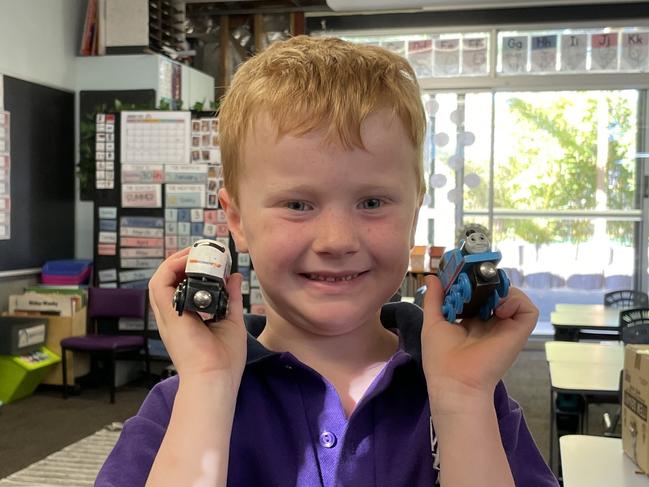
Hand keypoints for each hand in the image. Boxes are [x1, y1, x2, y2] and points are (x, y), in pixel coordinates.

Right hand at [148, 248, 247, 387]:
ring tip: (196, 253)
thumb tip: (234, 277)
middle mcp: (173, 316)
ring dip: (176, 262)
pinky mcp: (167, 314)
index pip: (180, 289)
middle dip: (183, 262)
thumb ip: (230, 298)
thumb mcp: (231, 321)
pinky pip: (159, 282)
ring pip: (160, 279)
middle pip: (169, 281)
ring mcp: (167, 315)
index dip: (191, 271)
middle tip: (204, 252)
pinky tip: (188, 260)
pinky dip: (171, 267)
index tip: (212, 261)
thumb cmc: (224, 360)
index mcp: (186, 320)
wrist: (216, 379)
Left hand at [421, 274, 537, 413]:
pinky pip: (528, 308)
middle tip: (473, 280)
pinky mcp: (519, 331)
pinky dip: (516, 301)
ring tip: (485, 299)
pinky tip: (498, 310)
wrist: (455, 381)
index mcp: (472, 320)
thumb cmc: (441, 357)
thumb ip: (435, 299)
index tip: (463, 273)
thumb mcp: (433, 322)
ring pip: (513, 295)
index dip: (473, 281)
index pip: (479, 293)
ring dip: (500, 290)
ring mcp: (506, 326)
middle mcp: (491, 321)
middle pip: (497, 290)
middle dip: (486, 280)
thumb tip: (432, 277)